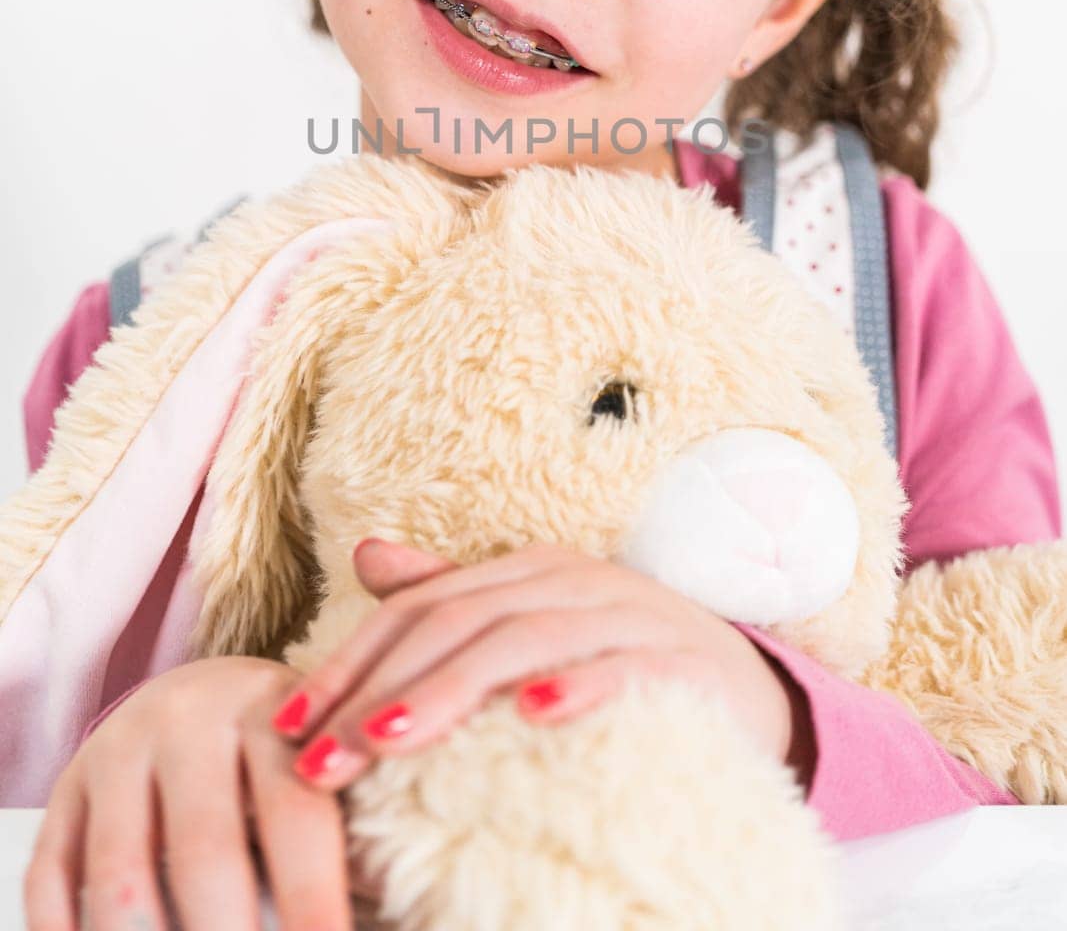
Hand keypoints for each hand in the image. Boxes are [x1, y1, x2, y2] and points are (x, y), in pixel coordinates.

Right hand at [23, 655, 362, 930]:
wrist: (199, 689)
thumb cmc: (276, 746)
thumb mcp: (313, 759)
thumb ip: (341, 822)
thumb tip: (386, 909)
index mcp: (270, 710)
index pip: (296, 818)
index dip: (313, 905)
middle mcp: (188, 719)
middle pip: (206, 852)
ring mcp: (118, 751)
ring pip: (122, 874)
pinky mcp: (67, 788)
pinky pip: (53, 876)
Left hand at [271, 538, 800, 791]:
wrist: (744, 686)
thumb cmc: (615, 659)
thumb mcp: (528, 622)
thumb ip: (451, 593)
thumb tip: (366, 554)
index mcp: (523, 571)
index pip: (417, 611)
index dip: (347, 662)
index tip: (288, 727)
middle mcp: (567, 580)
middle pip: (455, 625)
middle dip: (378, 690)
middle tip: (320, 759)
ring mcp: (624, 614)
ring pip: (521, 642)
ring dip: (451, 691)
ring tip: (390, 740)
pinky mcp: (678, 660)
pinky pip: (622, 667)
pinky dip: (578, 686)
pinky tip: (536, 717)